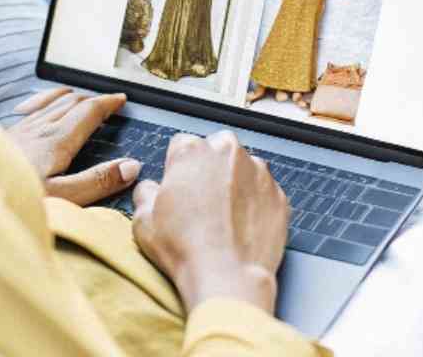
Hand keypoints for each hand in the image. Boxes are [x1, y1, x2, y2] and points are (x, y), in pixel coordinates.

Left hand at [7, 88, 140, 204]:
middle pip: (69, 102)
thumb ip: (96, 182)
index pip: (88, 112)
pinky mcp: (2, 138)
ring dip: (68, 98)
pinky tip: (36, 110)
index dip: (107, 103)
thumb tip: (130, 167)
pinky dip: (44, 104)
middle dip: (91, 99)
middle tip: (107, 102)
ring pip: (48, 104)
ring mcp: (17, 132)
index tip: (122, 99)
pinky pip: (29, 112)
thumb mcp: (62, 198)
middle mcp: (37, 130)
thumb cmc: (10, 198)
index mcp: (56, 141)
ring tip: (78, 97)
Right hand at [131, 131, 288, 314]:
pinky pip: (264, 192)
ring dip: (234, 185)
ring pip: (242, 169)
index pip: (182, 145)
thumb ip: (145, 192)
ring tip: (223, 219)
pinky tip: (241, 227)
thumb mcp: (143, 220)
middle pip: (216, 151)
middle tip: (201, 203)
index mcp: (192, 151)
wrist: (227, 277)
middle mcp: (228, 152)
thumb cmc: (185, 249)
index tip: (179, 188)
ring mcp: (259, 172)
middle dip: (209, 170)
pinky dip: (255, 204)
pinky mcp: (279, 195)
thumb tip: (150, 188)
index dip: (178, 168)